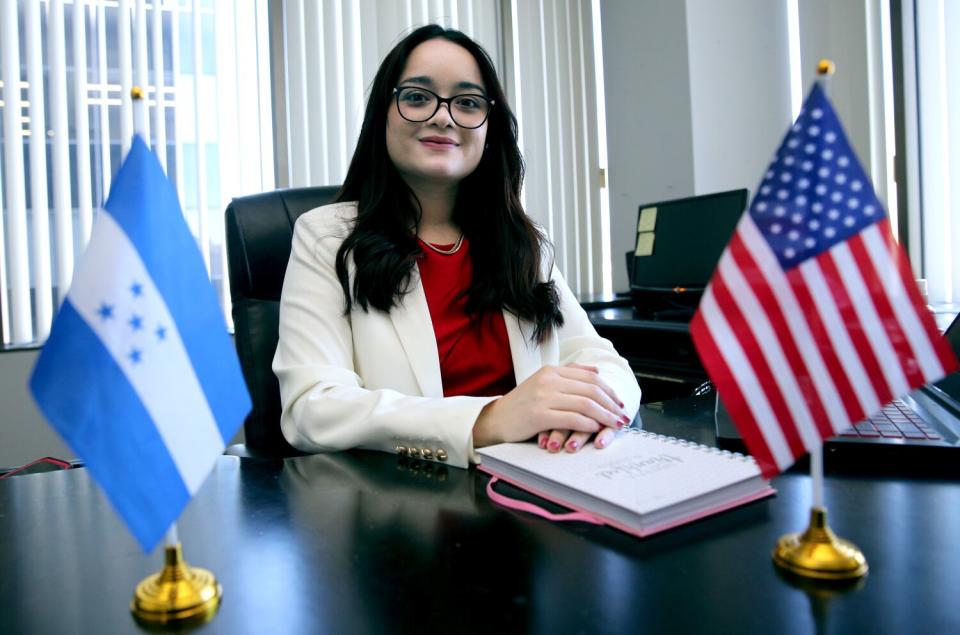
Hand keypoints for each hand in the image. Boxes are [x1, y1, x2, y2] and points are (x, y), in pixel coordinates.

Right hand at [473, 363, 628, 447]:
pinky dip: (588, 424)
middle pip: (591, 390)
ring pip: (585, 404)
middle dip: (611, 404)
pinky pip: (572, 418)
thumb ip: (569, 375)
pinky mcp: (539, 415)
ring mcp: (543, 397)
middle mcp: (549, 380)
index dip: (609, 390)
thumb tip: (596, 372)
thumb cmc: (521, 405)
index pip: (589, 377)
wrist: (495, 419)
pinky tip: (596, 430)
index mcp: (551, 371)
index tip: (619, 403)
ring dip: (604, 416)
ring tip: (615, 425)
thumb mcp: (544, 383)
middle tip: (622, 416)